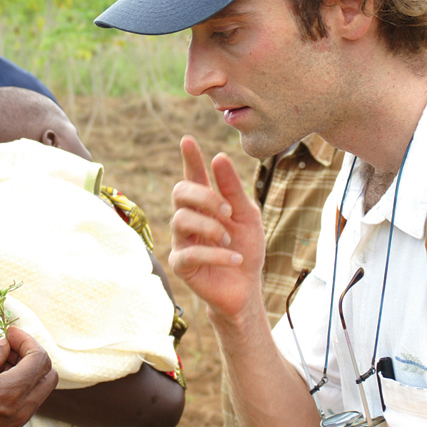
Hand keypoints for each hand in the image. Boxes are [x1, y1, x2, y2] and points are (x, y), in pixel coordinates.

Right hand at [0, 326, 57, 426]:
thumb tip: (3, 345)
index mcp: (10, 393)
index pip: (40, 359)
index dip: (27, 340)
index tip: (10, 334)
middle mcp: (18, 413)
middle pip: (48, 377)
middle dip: (32, 356)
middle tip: (9, 347)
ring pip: (36, 393)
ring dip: (24, 374)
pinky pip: (22, 408)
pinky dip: (15, 390)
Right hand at [168, 135, 265, 319]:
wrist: (247, 287)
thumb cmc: (245, 247)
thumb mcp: (247, 215)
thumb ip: (233, 189)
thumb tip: (219, 157)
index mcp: (204, 203)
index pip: (192, 175)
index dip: (189, 158)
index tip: (188, 140)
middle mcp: (188, 218)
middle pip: (179, 192)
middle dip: (203, 196)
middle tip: (227, 210)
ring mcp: (182, 241)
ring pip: (180, 220)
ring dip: (210, 227)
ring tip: (230, 238)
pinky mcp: (182, 265)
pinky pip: (190, 253)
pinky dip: (216, 254)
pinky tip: (234, 258)